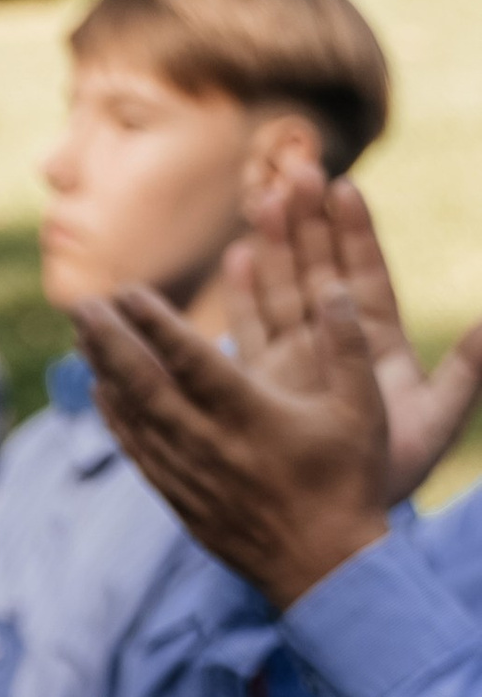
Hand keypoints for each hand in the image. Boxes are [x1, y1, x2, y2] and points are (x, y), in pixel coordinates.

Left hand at [76, 238, 391, 613]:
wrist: (324, 572)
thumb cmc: (347, 488)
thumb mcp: (363, 412)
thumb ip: (348, 347)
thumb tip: (335, 290)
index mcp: (250, 415)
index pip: (190, 359)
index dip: (154, 324)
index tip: (125, 291)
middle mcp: (208, 443)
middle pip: (143, 385)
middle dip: (108, 342)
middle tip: (79, 304)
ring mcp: (189, 475)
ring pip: (133, 418)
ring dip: (103, 374)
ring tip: (80, 336)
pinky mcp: (181, 502)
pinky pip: (137, 452)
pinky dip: (115, 420)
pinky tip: (99, 394)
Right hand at [249, 164, 481, 499]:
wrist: (338, 526)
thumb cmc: (392, 474)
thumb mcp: (438, 419)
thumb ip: (467, 370)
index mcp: (377, 344)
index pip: (366, 276)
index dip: (356, 234)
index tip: (345, 189)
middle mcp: (333, 344)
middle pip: (319, 271)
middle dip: (310, 222)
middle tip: (297, 171)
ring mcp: (295, 360)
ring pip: (283, 290)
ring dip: (275, 246)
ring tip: (265, 199)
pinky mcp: (262, 382)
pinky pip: (251, 328)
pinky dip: (243, 294)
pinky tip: (238, 258)